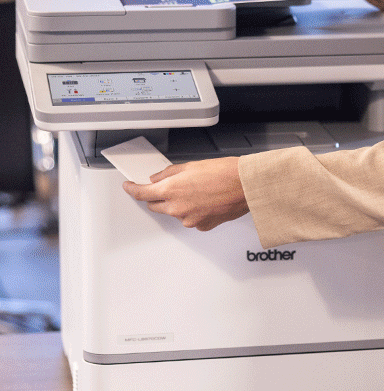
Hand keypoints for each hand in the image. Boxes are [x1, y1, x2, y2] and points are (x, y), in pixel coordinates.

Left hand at [123, 157, 248, 231]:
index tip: (129, 187)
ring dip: (179, 203)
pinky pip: (190, 218)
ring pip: (175, 212)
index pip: (142, 193)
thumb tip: (160, 177)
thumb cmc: (226, 173)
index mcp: (171, 190)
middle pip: (155, 205)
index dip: (132, 189)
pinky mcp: (201, 226)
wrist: (247, 185)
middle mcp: (177, 208)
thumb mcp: (193, 165)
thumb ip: (171, 173)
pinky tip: (206, 200)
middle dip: (157, 196)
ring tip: (198, 190)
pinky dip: (194, 211)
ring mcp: (189, 219)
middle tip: (169, 186)